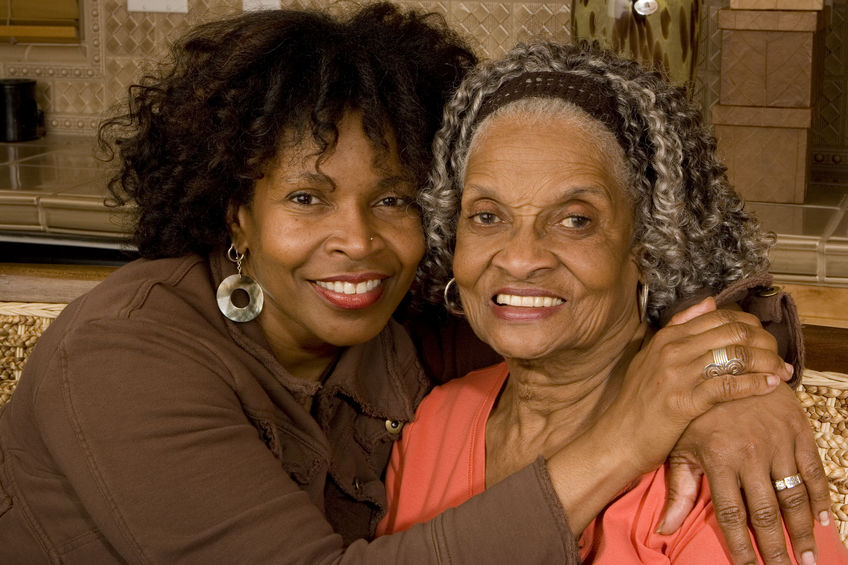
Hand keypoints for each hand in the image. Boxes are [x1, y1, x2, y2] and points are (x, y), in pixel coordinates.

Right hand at [609, 297, 790, 475]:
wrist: (618, 438)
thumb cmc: (638, 402)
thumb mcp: (651, 357)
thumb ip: (679, 328)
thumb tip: (709, 301)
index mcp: (666, 337)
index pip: (719, 317)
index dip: (750, 325)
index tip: (765, 339)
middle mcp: (672, 351)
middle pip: (732, 333)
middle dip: (764, 342)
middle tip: (780, 357)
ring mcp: (676, 375)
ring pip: (734, 356)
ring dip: (766, 362)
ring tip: (782, 372)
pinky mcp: (683, 403)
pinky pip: (728, 386)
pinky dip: (755, 384)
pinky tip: (769, 386)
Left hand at [659, 386, 829, 564]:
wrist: (725, 361)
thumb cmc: (697, 411)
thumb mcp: (681, 446)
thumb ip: (678, 489)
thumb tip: (662, 530)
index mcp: (718, 457)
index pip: (732, 514)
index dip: (742, 547)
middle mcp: (750, 452)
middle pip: (767, 512)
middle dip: (777, 548)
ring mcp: (777, 441)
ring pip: (794, 496)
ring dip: (803, 531)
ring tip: (808, 559)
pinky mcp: (797, 429)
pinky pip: (813, 469)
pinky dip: (821, 497)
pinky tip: (824, 521)